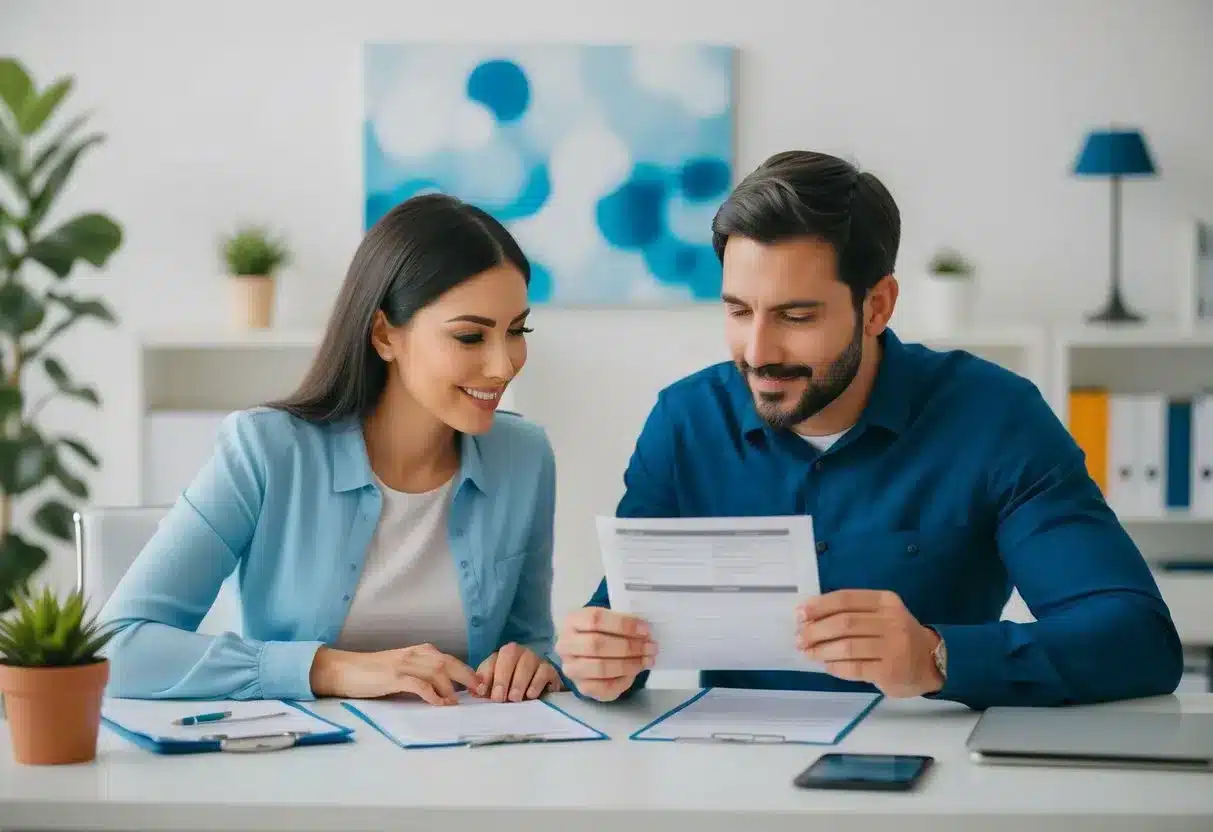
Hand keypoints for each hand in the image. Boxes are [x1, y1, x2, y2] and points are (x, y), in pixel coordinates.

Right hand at [309, 643, 485, 703]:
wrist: (344, 669)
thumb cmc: (373, 673)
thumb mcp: (401, 669)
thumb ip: (421, 675)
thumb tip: (445, 691)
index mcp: (418, 651)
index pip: (448, 659)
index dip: (466, 671)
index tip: (479, 685)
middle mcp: (414, 654)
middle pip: (448, 663)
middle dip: (467, 677)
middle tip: (480, 692)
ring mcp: (404, 664)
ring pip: (437, 672)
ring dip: (450, 688)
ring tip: (457, 703)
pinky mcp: (393, 676)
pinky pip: (419, 684)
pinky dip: (432, 694)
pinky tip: (439, 704)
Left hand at [475, 642, 560, 701]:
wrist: (538, 697)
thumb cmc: (511, 692)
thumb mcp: (494, 691)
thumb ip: (484, 689)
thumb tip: (476, 691)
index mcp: (502, 656)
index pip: (492, 660)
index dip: (486, 675)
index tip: (482, 693)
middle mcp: (519, 653)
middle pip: (510, 653)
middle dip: (502, 677)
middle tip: (499, 698)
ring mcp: (536, 659)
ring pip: (528, 661)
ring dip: (519, 681)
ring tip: (514, 698)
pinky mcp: (550, 670)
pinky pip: (544, 671)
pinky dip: (536, 683)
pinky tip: (530, 695)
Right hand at [555, 607, 655, 701]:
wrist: (586, 653)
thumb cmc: (602, 631)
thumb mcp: (608, 619)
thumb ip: (623, 621)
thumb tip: (645, 630)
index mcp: (572, 621)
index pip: (595, 619)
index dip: (623, 624)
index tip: (646, 629)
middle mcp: (565, 645)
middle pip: (596, 645)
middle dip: (629, 647)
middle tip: (651, 647)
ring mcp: (571, 669)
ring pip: (600, 668)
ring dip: (629, 664)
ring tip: (648, 660)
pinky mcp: (582, 688)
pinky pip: (605, 688)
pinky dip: (624, 680)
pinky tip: (636, 672)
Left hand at [796, 590, 942, 697]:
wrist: (932, 662)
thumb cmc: (897, 636)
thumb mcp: (882, 614)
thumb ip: (853, 612)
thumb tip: (809, 617)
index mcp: (885, 601)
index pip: (845, 599)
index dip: (818, 606)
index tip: (799, 614)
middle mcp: (891, 621)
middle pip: (844, 623)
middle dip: (815, 631)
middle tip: (800, 639)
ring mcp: (893, 647)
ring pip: (847, 646)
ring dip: (821, 650)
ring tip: (808, 653)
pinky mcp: (890, 671)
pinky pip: (854, 668)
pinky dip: (835, 667)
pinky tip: (826, 665)